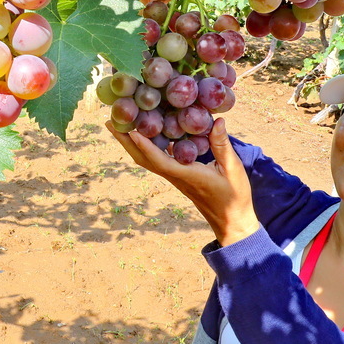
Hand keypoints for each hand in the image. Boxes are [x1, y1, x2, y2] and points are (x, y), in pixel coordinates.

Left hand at [106, 117, 259, 245]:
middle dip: (126, 141)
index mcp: (186, 175)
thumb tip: (218, 121)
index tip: (131, 131)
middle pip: (143, 159)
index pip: (160, 161)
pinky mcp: (177, 176)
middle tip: (109, 122)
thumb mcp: (233, 169)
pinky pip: (156, 159)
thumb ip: (222, 146)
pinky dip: (145, 146)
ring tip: (118, 124)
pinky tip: (144, 133)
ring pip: (147, 159)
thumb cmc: (234, 196)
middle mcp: (175, 176)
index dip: (145, 146)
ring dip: (131, 143)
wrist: (231, 222)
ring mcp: (174, 177)